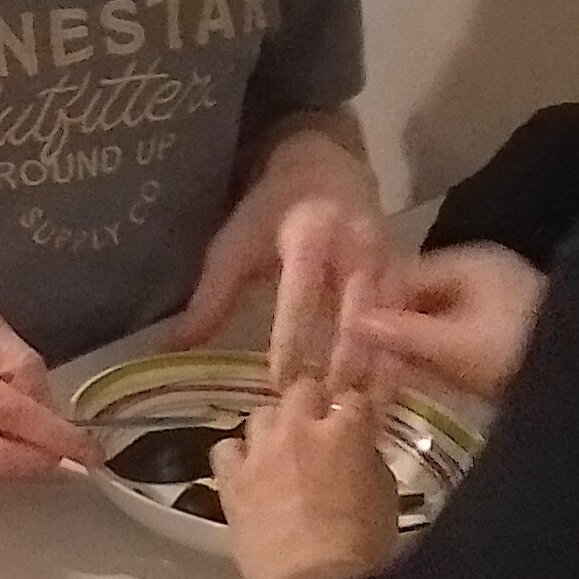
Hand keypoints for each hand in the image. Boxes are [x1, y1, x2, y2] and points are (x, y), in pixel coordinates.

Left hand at [164, 188, 391, 391]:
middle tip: (326, 411)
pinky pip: (406, 319)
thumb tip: (172, 350)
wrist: (325, 165)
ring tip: (360, 413)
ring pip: (390, 321)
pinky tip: (384, 394)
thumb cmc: (271, 209)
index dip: (291, 340)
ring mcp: (389, 258)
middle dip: (343, 364)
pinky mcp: (406, 271)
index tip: (280, 384)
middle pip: (356, 314)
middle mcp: (356, 246)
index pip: (300, 295)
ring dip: (376, 367)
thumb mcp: (235, 244)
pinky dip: (396, 355)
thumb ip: (210, 299)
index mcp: (309, 234)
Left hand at [215, 377, 405, 578]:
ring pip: (261, 415)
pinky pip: (225, 449)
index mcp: (346, 430)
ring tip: (280, 450)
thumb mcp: (385, 494)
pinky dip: (236, 456)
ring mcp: (260, 452)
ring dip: (274, 428)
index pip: (352, 396)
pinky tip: (246, 472)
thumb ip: (368, 458)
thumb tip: (358, 448)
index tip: (355, 418)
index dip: (354, 406)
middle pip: (301, 391)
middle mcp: (299, 429)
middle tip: (316, 426)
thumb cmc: (363, 546)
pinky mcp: (231, 480)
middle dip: (311, 403)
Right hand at [346, 245, 544, 406]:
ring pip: (438, 324)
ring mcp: (497, 306)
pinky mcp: (507, 336)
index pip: (401, 274)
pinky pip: (458, 342)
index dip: (372, 303)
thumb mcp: (455, 344)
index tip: (343, 334)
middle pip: (420, 300)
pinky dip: (438, 359)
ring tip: (384, 376)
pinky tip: (420, 382)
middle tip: (359, 362)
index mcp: (468, 263)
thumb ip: (403, 333)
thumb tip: (351, 323)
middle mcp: (481, 277)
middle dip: (392, 330)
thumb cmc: (517, 349)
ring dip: (414, 348)